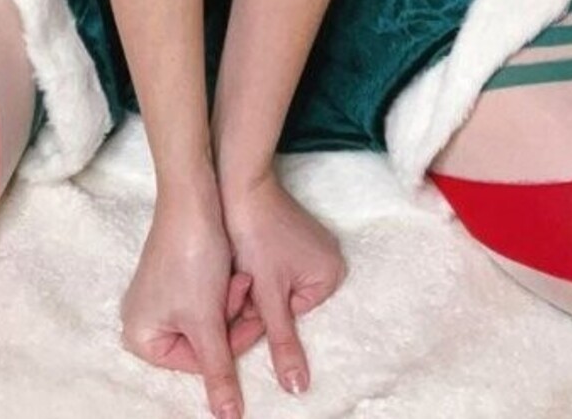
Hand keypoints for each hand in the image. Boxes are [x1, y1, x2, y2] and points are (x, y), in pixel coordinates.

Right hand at [120, 186, 264, 417]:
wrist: (194, 199)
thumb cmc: (192, 258)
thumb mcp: (208, 321)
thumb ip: (219, 372)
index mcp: (140, 337)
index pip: (197, 364)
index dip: (230, 343)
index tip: (250, 317)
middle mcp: (144, 319)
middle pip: (203, 342)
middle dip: (229, 319)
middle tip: (243, 289)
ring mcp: (159, 297)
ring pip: (209, 320)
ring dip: (231, 303)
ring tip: (238, 276)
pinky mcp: (176, 277)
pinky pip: (205, 299)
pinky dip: (224, 289)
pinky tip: (233, 271)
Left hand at [221, 170, 345, 395]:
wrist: (239, 183)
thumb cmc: (254, 235)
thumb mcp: (267, 295)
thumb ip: (283, 342)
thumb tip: (298, 388)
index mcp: (333, 274)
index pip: (290, 317)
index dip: (262, 312)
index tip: (245, 289)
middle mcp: (330, 259)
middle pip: (285, 303)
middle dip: (258, 299)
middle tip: (239, 278)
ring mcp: (312, 245)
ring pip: (277, 287)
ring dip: (255, 285)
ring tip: (239, 263)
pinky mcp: (293, 235)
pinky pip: (276, 267)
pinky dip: (257, 267)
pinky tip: (242, 253)